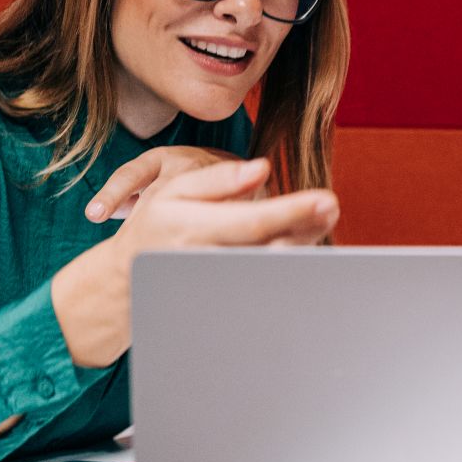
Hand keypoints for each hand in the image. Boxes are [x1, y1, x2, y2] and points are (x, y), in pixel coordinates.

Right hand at [50, 157, 338, 366]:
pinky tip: (306, 239)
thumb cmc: (156, 223)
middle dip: (306, 227)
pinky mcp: (231, 294)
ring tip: (324, 216)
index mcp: (196, 229)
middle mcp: (211, 260)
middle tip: (331, 205)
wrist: (130, 277)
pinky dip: (291, 260)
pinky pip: (267, 278)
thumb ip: (220, 179)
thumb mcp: (174, 189)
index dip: (291, 211)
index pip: (253, 221)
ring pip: (273, 266)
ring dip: (304, 242)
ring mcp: (222, 282)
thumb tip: (263, 168)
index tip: (325, 198)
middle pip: (271, 247)